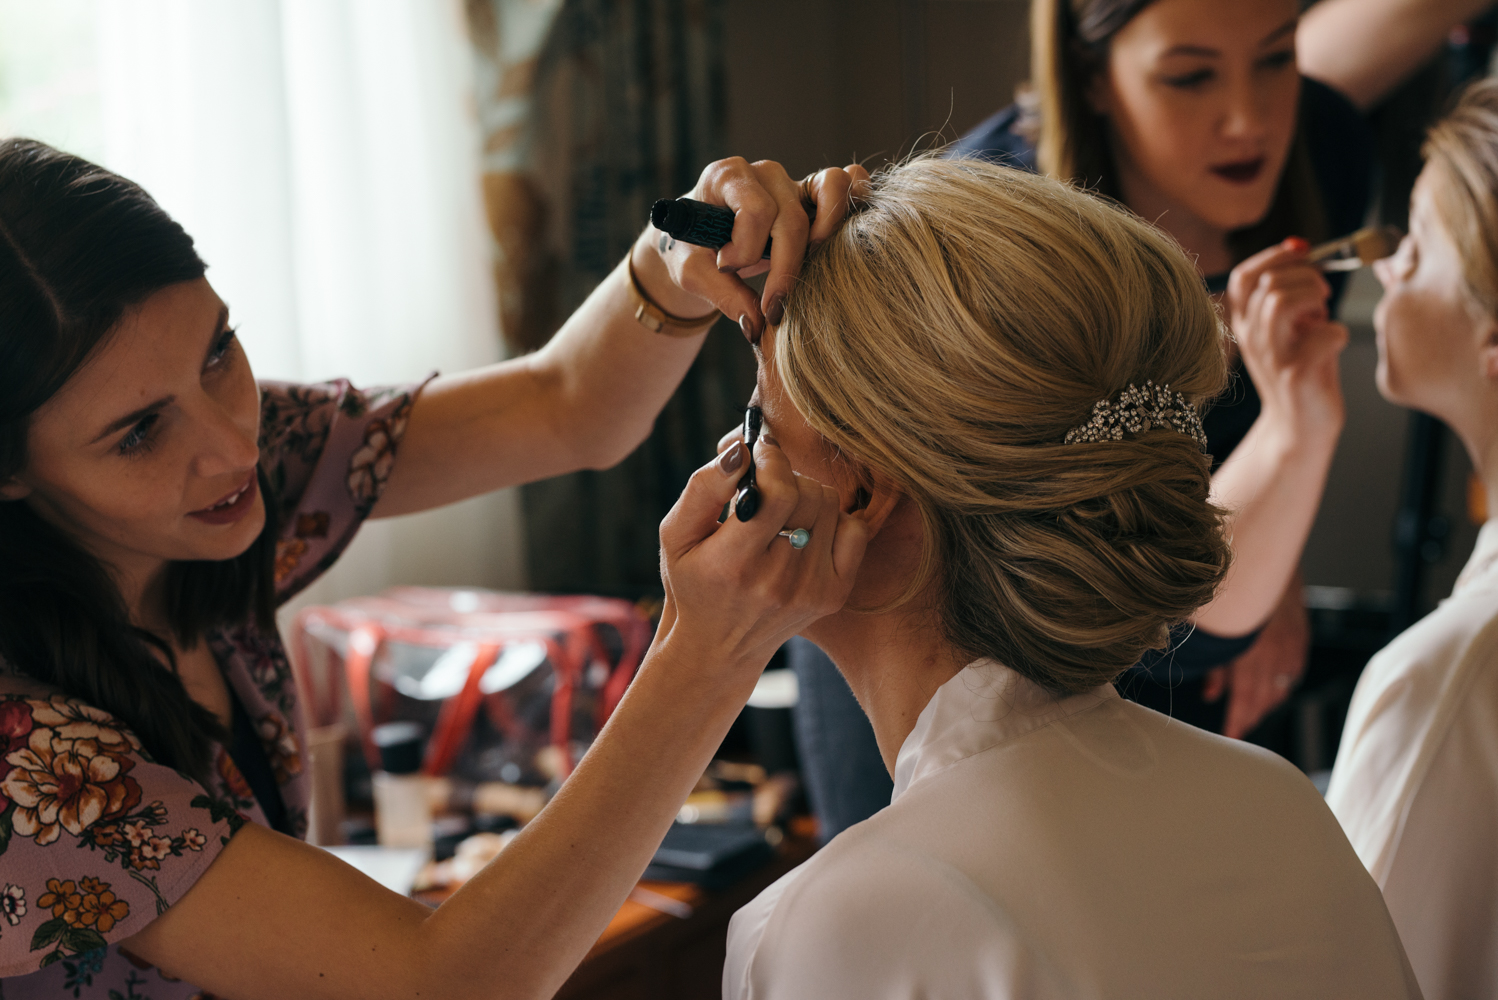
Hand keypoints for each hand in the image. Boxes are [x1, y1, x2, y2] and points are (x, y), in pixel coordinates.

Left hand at [632, 159, 871, 342]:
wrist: (699, 242)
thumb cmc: (694, 250)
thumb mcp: (692, 273)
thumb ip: (722, 295)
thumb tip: (758, 324)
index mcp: (726, 177)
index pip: (755, 210)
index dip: (745, 249)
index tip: (726, 269)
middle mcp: (763, 173)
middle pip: (792, 218)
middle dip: (784, 266)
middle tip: (771, 305)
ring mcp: (793, 181)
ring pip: (831, 188)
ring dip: (826, 232)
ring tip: (809, 263)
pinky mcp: (814, 195)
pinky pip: (848, 181)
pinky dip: (853, 203)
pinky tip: (840, 240)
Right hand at [656, 431, 869, 674]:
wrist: (718, 647)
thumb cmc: (693, 579)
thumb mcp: (676, 535)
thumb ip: (704, 488)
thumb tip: (742, 449)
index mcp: (734, 563)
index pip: (778, 492)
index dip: (772, 461)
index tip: (758, 453)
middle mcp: (777, 581)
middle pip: (808, 493)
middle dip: (785, 475)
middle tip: (764, 482)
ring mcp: (811, 590)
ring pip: (830, 504)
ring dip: (806, 493)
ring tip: (781, 508)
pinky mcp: (834, 595)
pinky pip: (854, 530)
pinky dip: (834, 518)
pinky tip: (806, 528)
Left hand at [1203, 578, 1309, 737]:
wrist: (1263, 544)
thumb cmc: (1232, 582)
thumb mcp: (1213, 623)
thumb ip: (1214, 662)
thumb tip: (1211, 694)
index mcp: (1253, 647)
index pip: (1248, 695)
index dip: (1240, 719)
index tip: (1231, 736)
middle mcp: (1277, 647)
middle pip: (1268, 694)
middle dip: (1252, 714)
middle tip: (1238, 727)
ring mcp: (1293, 639)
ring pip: (1284, 683)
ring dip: (1268, 700)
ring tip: (1250, 710)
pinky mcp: (1301, 630)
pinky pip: (1295, 666)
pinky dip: (1283, 680)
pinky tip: (1273, 684)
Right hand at [1226, 238, 1348, 436]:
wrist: (1300, 428)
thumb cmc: (1302, 372)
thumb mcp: (1288, 328)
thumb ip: (1291, 293)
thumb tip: (1298, 248)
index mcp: (1246, 324)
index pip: (1242, 276)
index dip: (1274, 256)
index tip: (1302, 255)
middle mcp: (1252, 339)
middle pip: (1269, 283)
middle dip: (1306, 276)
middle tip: (1323, 293)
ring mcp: (1271, 358)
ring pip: (1281, 302)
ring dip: (1314, 298)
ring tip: (1324, 313)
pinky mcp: (1295, 376)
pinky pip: (1321, 336)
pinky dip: (1337, 332)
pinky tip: (1336, 343)